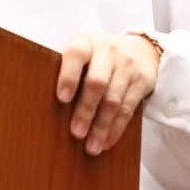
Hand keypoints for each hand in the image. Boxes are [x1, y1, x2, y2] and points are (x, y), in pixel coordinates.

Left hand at [56, 32, 161, 155]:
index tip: (62, 98)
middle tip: (76, 133)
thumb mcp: (83, 53)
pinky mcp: (142, 80)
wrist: (140, 49)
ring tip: (91, 146)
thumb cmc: (98, 58)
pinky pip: (128, 108)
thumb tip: (46, 108)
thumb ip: (68, 71)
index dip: (69, 76)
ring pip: (113, 100)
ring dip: (101, 126)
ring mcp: (127, 65)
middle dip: (86, 110)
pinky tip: (106, 142)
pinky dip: (116, 128)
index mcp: (86, 42)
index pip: (76, 54)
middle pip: (97, 82)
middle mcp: (108, 50)